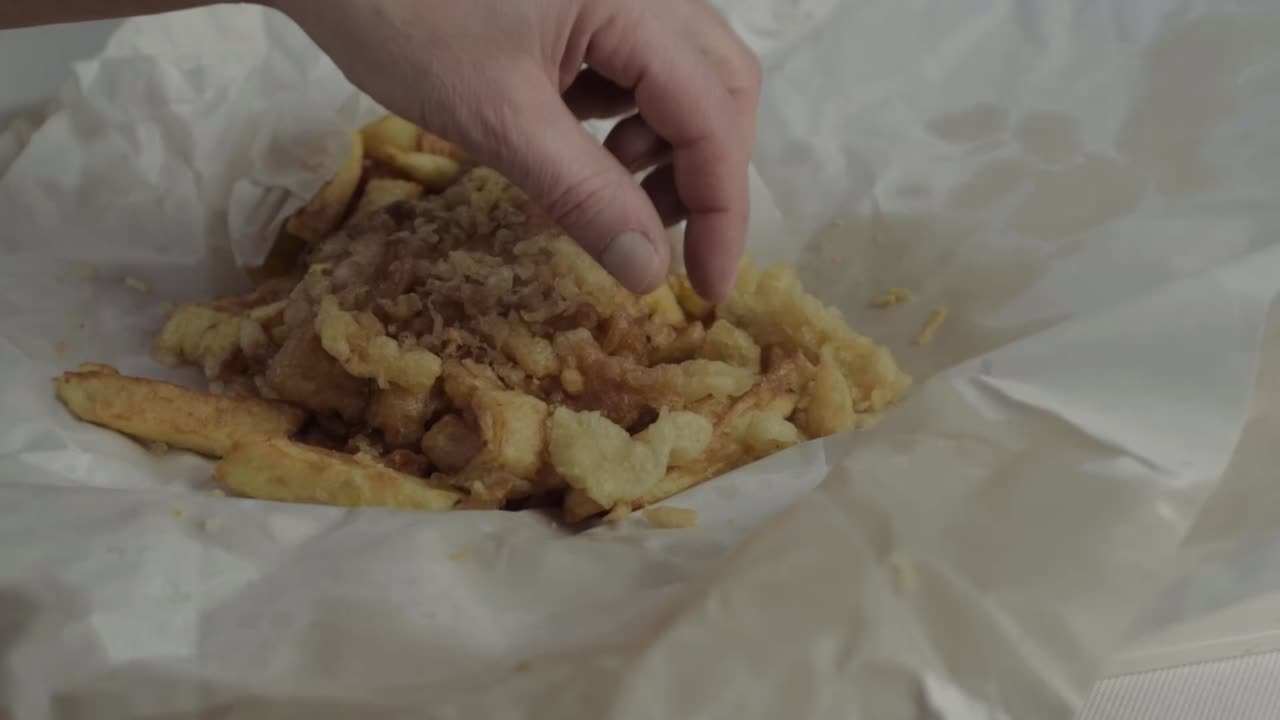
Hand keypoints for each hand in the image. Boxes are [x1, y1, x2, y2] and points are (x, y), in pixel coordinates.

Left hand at [268, 0, 759, 300]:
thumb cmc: (402, 16)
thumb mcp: (498, 118)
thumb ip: (584, 195)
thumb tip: (650, 274)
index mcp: (637, 0)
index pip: (712, 115)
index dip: (722, 210)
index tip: (707, 290)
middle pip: (720, 87)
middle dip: (703, 174)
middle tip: (664, 243)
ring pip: (683, 76)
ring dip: (665, 147)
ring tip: (608, 189)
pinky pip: (636, 61)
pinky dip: (626, 116)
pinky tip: (580, 144)